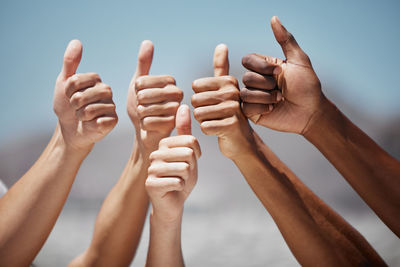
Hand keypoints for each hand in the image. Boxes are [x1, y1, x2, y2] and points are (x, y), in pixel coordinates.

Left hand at [53, 40, 117, 150]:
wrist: (71, 130)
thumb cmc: (67, 107)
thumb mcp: (64, 84)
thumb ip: (70, 63)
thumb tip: (77, 41)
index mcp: (96, 80)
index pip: (76, 81)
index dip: (67, 92)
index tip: (69, 96)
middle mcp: (106, 91)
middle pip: (82, 96)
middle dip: (73, 105)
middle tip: (76, 108)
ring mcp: (111, 106)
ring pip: (89, 109)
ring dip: (80, 116)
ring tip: (83, 117)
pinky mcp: (113, 120)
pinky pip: (98, 121)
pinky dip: (90, 124)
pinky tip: (92, 124)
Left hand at [127, 40, 182, 153]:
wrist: (147, 132)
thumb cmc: (142, 107)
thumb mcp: (139, 84)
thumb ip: (144, 64)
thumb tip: (148, 42)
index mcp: (170, 81)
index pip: (141, 81)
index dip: (135, 91)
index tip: (141, 96)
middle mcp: (178, 93)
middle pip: (144, 95)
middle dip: (138, 104)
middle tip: (144, 108)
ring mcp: (176, 109)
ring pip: (146, 108)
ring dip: (140, 114)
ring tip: (147, 116)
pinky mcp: (173, 124)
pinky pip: (148, 121)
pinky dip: (144, 125)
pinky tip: (150, 126)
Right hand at [145, 105, 200, 221]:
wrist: (172, 204)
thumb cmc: (182, 178)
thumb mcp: (189, 154)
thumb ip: (185, 132)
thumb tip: (183, 106)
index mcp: (164, 144)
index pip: (190, 141)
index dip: (196, 154)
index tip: (191, 161)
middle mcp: (155, 153)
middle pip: (188, 153)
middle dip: (191, 167)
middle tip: (183, 175)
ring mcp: (152, 169)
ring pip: (184, 168)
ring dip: (186, 178)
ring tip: (178, 181)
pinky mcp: (150, 184)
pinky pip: (178, 182)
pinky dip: (181, 188)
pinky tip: (173, 190)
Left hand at [191, 45, 273, 158]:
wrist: (241, 141)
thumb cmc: (228, 114)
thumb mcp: (225, 89)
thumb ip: (221, 67)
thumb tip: (222, 45)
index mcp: (229, 82)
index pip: (196, 87)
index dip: (199, 98)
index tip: (213, 103)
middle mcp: (232, 93)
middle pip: (195, 100)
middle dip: (199, 110)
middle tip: (214, 115)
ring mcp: (233, 109)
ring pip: (199, 114)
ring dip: (203, 121)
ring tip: (217, 122)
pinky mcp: (231, 126)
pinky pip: (205, 127)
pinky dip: (208, 131)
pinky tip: (218, 131)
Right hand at [241, 16, 323, 133]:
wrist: (311, 112)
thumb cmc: (307, 87)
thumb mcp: (299, 60)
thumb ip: (285, 39)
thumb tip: (274, 18)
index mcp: (264, 67)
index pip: (247, 60)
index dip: (262, 66)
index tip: (280, 71)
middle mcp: (256, 81)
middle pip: (247, 77)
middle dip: (267, 83)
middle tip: (282, 89)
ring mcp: (253, 97)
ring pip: (246, 93)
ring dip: (266, 97)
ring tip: (279, 100)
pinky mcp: (253, 112)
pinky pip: (247, 107)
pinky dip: (262, 107)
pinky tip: (273, 109)